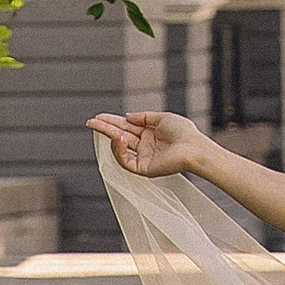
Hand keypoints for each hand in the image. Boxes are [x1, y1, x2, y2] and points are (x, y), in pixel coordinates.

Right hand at [88, 111, 208, 178]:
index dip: (113, 121)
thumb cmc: (183, 132)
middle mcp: (145, 145)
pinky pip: (126, 161)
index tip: (99, 116)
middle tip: (91, 122)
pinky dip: (119, 151)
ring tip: (104, 128)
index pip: (127, 126)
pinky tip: (118, 139)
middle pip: (121, 136)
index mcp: (149, 133)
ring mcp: (143, 157)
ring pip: (121, 148)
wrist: (193, 148)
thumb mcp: (162, 117)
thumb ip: (143, 116)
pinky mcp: (143, 169)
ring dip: (111, 138)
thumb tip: (127, 116)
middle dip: (105, 128)